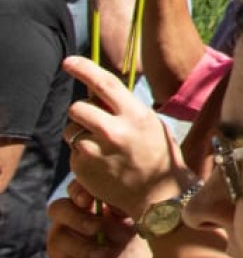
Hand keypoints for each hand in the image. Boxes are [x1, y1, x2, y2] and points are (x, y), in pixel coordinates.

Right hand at [46, 182, 143, 257]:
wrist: (128, 253)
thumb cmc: (131, 224)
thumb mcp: (131, 215)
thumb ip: (121, 208)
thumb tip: (115, 206)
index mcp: (88, 194)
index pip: (76, 186)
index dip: (78, 191)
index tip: (88, 200)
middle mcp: (68, 210)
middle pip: (57, 208)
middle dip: (77, 219)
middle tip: (97, 228)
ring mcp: (60, 232)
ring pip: (59, 238)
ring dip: (83, 249)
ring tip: (106, 256)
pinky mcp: (59, 254)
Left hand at [62, 56, 193, 216]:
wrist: (158, 196)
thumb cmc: (159, 155)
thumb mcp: (150, 124)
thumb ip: (125, 108)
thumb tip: (98, 91)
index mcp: (134, 115)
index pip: (103, 83)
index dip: (83, 68)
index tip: (69, 62)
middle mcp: (113, 131)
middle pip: (78, 107)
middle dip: (81, 111)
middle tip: (92, 119)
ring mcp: (96, 151)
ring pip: (71, 131)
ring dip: (80, 133)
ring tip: (101, 146)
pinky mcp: (83, 169)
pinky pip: (74, 152)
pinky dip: (83, 155)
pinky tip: (102, 163)